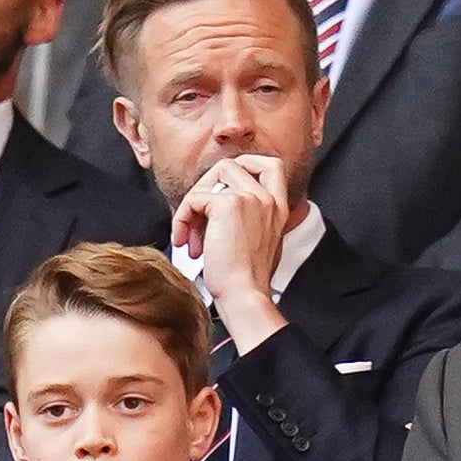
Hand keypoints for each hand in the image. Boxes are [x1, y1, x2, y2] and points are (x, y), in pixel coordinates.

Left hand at [174, 155, 293, 349]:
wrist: (244, 295)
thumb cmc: (246, 280)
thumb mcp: (257, 243)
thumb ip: (247, 220)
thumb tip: (215, 212)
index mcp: (278, 207)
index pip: (271, 165)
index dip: (245, 165)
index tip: (223, 187)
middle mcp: (267, 198)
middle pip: (230, 166)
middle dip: (205, 189)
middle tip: (196, 218)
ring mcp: (250, 198)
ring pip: (209, 179)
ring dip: (191, 205)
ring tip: (190, 235)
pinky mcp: (228, 204)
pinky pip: (194, 199)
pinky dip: (182, 219)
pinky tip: (187, 242)